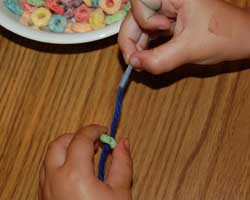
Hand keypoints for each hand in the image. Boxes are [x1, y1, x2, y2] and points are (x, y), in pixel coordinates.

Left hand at [39, 125, 132, 199]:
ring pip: (50, 156)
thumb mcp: (120, 191)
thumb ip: (123, 162)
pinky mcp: (45, 197)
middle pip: (58, 143)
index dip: (94, 130)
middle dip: (76, 136)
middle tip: (94, 141)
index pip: (81, 139)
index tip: (104, 131)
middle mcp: (54, 179)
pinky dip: (60, 161)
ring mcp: (46, 189)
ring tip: (87, 153)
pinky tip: (76, 168)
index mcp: (74, 174)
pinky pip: (47, 170)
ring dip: (67, 148)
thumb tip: (123, 142)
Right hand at [118, 0, 249, 73]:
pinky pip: (147, 32)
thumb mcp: (189, 49)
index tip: (162, 32)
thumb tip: (134, 63)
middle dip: (132, 39)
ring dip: (137, 46)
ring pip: (138, 25)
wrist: (238, 39)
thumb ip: (159, 59)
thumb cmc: (222, 36)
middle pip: (134, 15)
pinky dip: (144, 47)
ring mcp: (165, 10)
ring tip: (140, 63)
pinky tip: (146, 58)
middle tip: (134, 62)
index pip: (140, 1)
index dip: (143, 20)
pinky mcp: (166, 21)